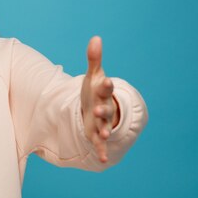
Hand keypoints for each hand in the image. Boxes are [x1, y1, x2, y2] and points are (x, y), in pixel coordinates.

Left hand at [81, 36, 119, 162]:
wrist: (98, 108)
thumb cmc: (94, 90)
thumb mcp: (92, 75)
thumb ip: (94, 59)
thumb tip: (96, 38)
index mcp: (102, 93)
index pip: (105, 88)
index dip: (105, 85)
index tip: (105, 80)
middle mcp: (104, 108)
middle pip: (104, 109)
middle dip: (101, 110)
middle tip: (97, 110)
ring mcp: (101, 122)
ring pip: (103, 127)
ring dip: (103, 130)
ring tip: (104, 135)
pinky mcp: (96, 133)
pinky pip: (99, 143)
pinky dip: (102, 150)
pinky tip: (103, 160)